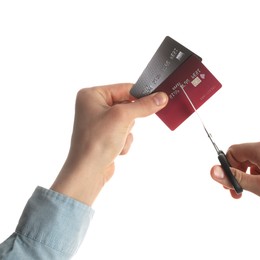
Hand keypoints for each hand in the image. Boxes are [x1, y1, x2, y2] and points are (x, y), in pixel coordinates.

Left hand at [51, 83, 167, 205]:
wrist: (88, 171)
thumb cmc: (96, 142)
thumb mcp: (123, 118)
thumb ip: (144, 106)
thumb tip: (161, 97)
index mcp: (92, 95)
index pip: (124, 88)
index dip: (140, 95)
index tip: (157, 99)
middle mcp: (93, 106)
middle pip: (127, 104)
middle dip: (130, 119)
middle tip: (124, 126)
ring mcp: (99, 122)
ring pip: (128, 120)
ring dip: (128, 132)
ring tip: (116, 140)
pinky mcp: (105, 135)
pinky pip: (124, 132)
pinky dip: (124, 140)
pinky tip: (115, 148)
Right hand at [210, 141, 259, 218]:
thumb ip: (237, 178)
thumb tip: (213, 170)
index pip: (233, 151)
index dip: (227, 168)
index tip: (229, 185)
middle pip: (242, 155)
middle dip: (236, 173)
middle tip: (238, 194)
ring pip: (253, 161)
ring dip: (248, 176)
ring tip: (254, 193)